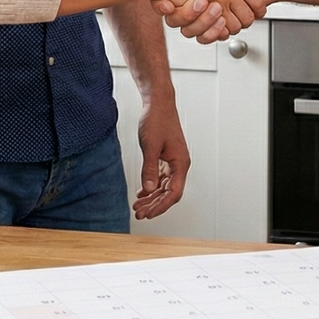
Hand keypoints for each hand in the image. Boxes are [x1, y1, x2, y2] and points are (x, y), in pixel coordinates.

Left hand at [131, 100, 190, 219]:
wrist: (159, 103)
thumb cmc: (157, 120)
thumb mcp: (150, 146)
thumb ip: (150, 169)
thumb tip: (149, 189)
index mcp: (181, 163)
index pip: (174, 193)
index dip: (161, 206)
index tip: (148, 215)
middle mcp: (179, 164)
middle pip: (169, 193)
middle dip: (154, 205)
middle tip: (139, 214)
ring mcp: (173, 161)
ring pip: (164, 186)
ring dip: (152, 197)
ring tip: (137, 206)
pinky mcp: (166, 157)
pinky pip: (161, 178)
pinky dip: (152, 186)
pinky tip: (142, 193)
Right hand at [154, 0, 272, 30]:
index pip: (167, 1)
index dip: (163, 5)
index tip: (169, 3)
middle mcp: (201, 0)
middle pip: (180, 21)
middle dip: (191, 15)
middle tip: (204, 2)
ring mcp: (214, 13)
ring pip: (198, 30)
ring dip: (207, 23)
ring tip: (216, 9)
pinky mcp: (227, 23)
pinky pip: (215, 36)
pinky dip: (218, 32)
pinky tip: (222, 20)